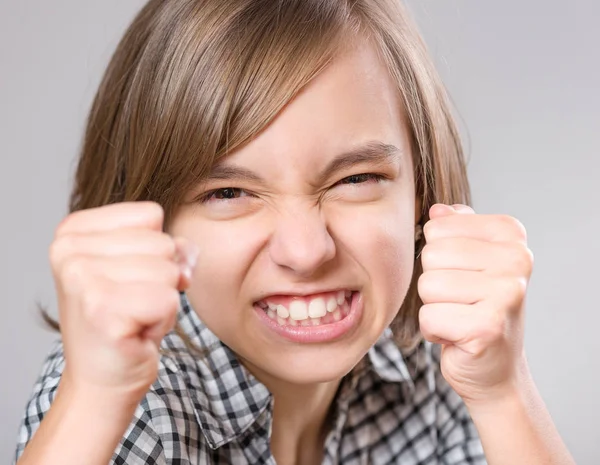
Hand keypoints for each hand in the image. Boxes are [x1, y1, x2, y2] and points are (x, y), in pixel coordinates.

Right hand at [50, 202, 197, 403]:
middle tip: (132, 305)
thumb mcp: (144, 269)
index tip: (129, 281)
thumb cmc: (123, 322)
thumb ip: (171, 247)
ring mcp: (82, 278)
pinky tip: (137, 334)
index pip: (151, 214)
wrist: (101, 382)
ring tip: (134, 318)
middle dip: (161, 279)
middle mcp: (69, 249)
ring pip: (169, 271)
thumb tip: (188, 253)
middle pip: (163, 242)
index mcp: (72, 231)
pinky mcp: (102, 309)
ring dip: (163, 301)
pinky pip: (169, 299)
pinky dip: (163, 321)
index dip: (155, 251)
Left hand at [417, 203, 532, 404]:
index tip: (463, 276)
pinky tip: (457, 336)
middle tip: (460, 302)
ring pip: (427, 285)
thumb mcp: (469, 262)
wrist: (494, 367)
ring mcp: (506, 293)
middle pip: (431, 255)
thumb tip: (438, 210)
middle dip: (433, 283)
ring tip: (459, 317)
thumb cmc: (476, 309)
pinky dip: (434, 331)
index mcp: (511, 235)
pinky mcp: (488, 327)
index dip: (438, 257)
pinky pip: (429, 317)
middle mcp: (517, 259)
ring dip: (433, 308)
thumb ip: (455, 230)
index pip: (437, 227)